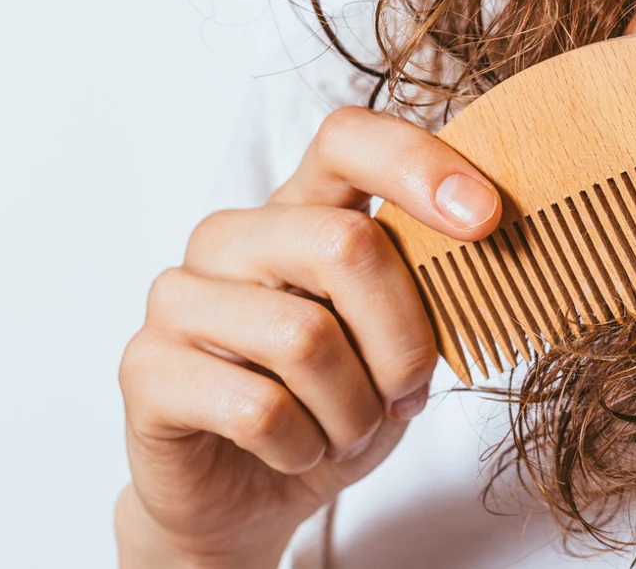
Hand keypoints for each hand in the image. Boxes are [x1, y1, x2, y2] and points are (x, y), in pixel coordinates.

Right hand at [116, 107, 501, 567]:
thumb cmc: (334, 406)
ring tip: (348, 429)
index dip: (419, 165)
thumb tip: (490, 232)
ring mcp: (180, 297)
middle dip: (403, 338)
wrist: (249, 497)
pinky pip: (258, 408)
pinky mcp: (145, 368)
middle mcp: (233, 237)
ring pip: (304, 336)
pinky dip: (304, 445)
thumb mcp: (401, 343)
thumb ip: (427, 286)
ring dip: (354, 409)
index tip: (486, 218)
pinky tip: (298, 450)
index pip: (349, 139)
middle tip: (407, 392)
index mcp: (302, 210)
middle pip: (344, 244)